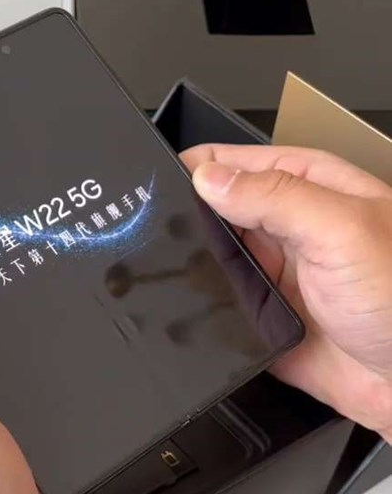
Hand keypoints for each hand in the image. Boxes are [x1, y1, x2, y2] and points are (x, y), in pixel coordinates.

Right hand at [181, 145, 391, 440]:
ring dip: (193, 272)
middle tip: (151, 229)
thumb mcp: (341, 229)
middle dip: (188, 221)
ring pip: (215, 267)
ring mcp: (279, 282)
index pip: (244, 164)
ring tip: (164, 272)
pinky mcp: (268, 329)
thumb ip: (275, 197)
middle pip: (221, 215)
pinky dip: (204, 318)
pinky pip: (222, 319)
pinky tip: (188, 316)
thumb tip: (212, 178)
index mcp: (314, 193)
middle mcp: (293, 234)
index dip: (201, 167)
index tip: (157, 176)